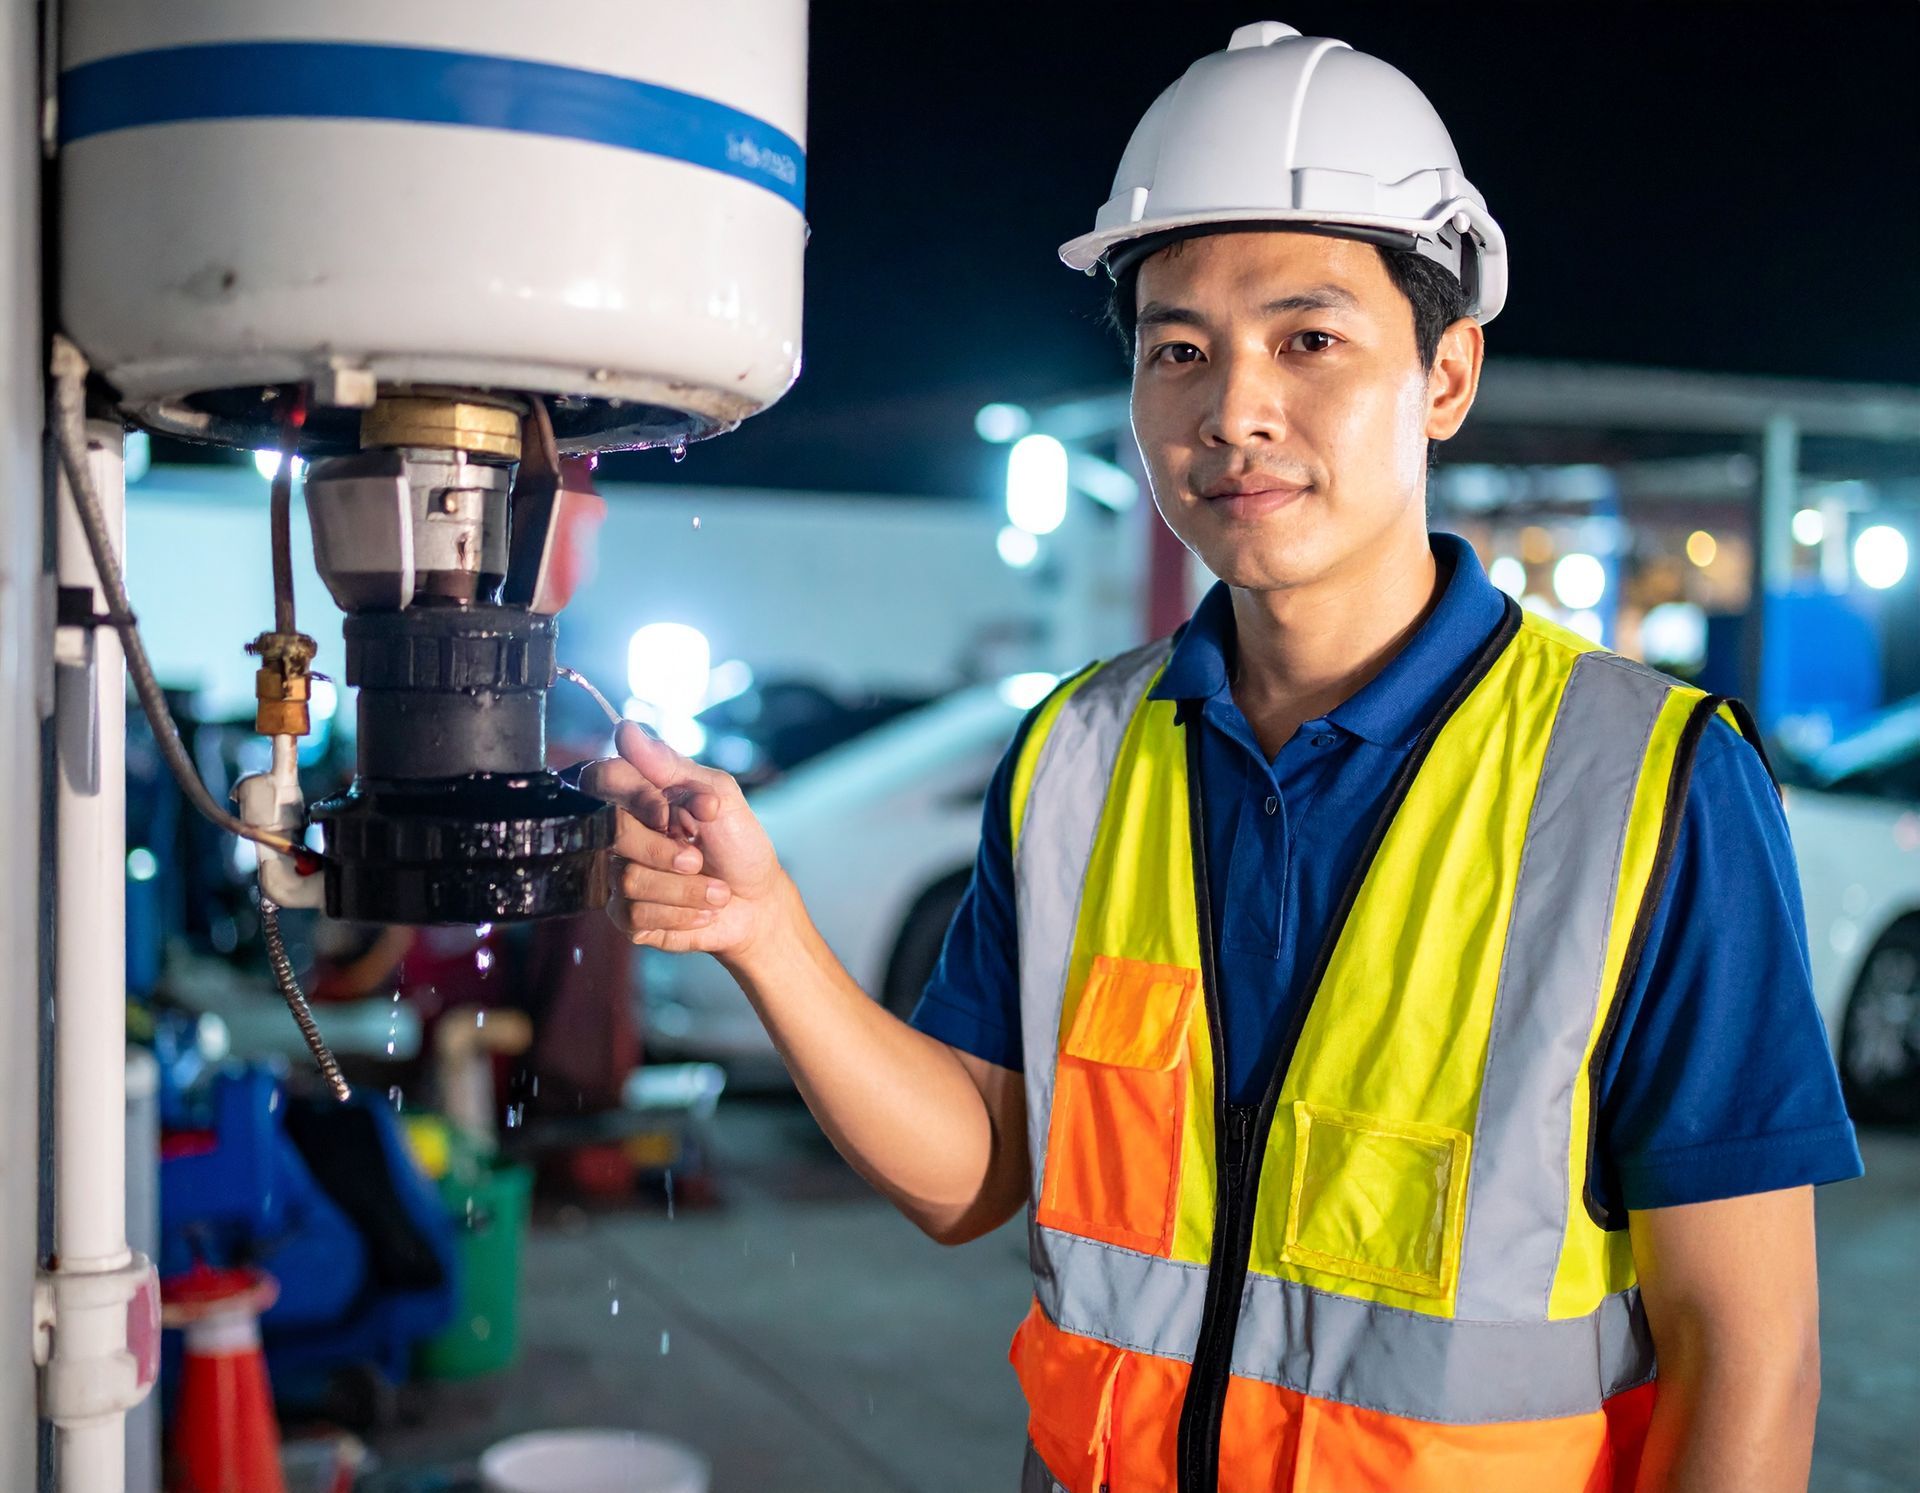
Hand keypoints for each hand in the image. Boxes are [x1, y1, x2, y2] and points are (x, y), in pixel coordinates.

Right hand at [580, 722, 787, 961]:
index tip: (668, 812)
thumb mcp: (719, 796)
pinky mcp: (626, 914)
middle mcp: (622, 833)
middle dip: (666, 850)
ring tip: (714, 890)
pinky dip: (680, 913)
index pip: (603, 780)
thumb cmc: (739, 845)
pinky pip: (634, 913)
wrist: (758, 903)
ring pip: (629, 878)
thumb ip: (672, 766)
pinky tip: (701, 910)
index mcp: (641, 796)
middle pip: (613, 832)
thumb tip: (626, 731)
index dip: (634, 796)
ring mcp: (620, 873)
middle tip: (699, 857)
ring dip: (685, 887)